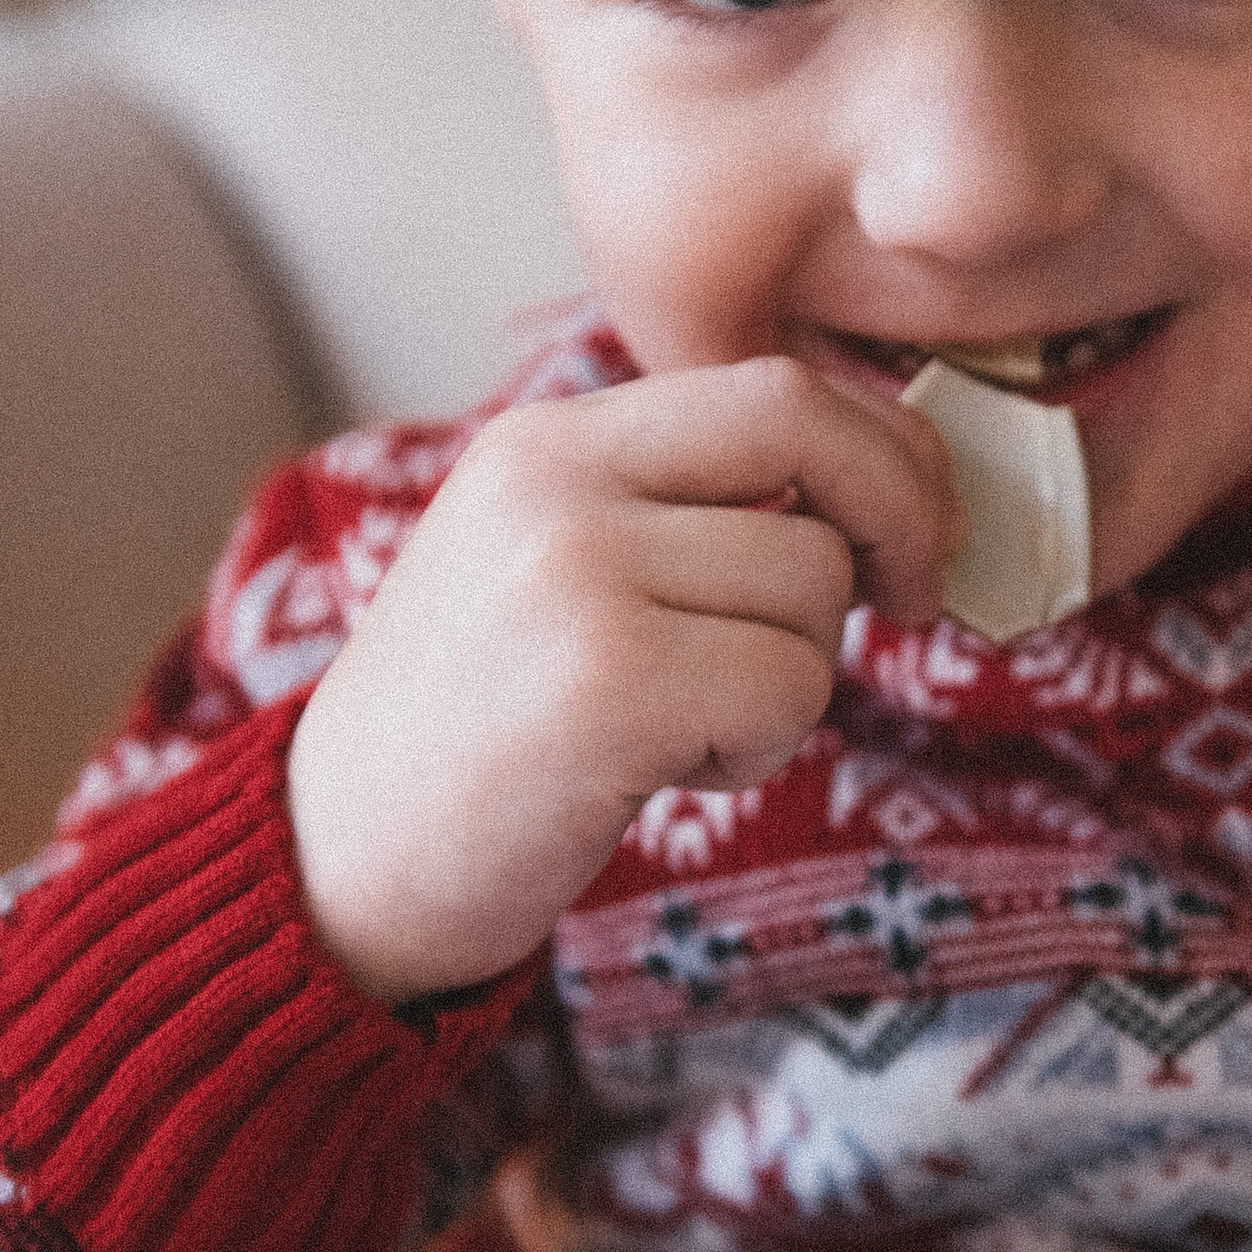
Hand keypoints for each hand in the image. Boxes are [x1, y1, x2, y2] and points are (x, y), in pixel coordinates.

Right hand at [286, 357, 956, 999]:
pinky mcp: (609, 680)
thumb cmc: (481, 736)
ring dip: (792, 677)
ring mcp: (577, 572)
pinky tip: (663, 767)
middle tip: (912, 598)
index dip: (883, 448)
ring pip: (813, 585)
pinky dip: (759, 746)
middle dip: (903, 515)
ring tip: (680, 724)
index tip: (912, 524)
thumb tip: (889, 486)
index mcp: (547, 441)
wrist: (339, 865)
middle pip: (814, 438)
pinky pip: (791, 685)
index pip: (774, 385)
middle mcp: (556, 480)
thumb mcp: (555, 570)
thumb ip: (682, 510)